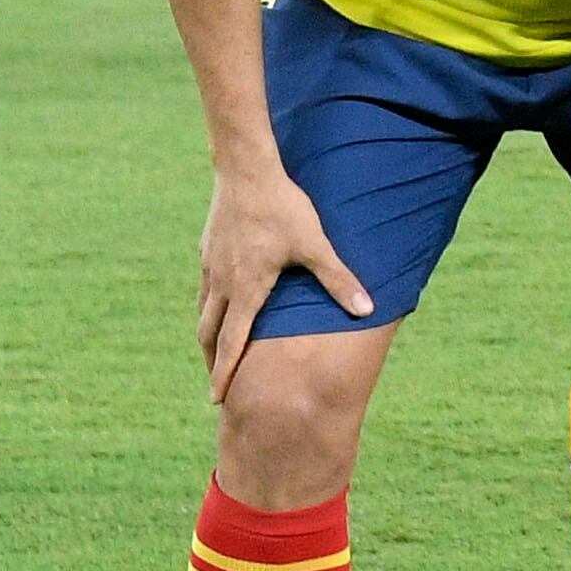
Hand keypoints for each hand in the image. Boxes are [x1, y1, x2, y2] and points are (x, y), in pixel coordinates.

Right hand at [199, 158, 364, 401]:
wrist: (245, 172)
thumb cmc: (284, 208)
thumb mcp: (316, 245)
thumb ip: (339, 280)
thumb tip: (367, 310)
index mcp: (247, 289)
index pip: (232, 342)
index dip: (224, 372)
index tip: (217, 397)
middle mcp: (222, 283)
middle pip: (209, 333)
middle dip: (213, 361)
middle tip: (217, 385)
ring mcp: (210, 267)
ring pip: (203, 311)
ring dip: (209, 335)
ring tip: (215, 352)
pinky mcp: (206, 251)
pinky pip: (205, 289)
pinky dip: (209, 308)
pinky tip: (219, 306)